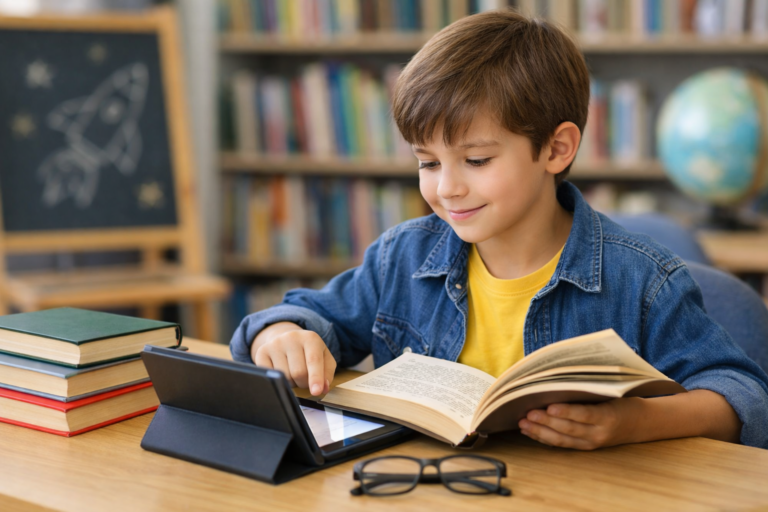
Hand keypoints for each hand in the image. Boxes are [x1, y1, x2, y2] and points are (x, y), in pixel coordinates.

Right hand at [253, 327, 336, 395]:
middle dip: (304, 383)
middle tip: (305, 379)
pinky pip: (270, 375)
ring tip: (293, 373)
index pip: (313, 360)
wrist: (287, 340)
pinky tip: (282, 371)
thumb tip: (323, 388)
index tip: (316, 391)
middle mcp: (291, 337)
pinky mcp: (261, 352)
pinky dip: (278, 380)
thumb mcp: (324, 358)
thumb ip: (327, 373)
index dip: (316, 378)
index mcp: (310, 338)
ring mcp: (275, 344)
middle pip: (298, 372)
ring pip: (284, 376)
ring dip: (291, 383)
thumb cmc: (309, 352)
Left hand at [518, 398, 640, 449]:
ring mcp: (592, 443)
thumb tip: (560, 380)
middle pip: (569, 429)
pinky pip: (563, 444)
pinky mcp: (586, 447)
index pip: (584, 414)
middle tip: (528, 413)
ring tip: (523, 424)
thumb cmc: (624, 401)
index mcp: (608, 416)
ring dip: (541, 432)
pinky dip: (545, 438)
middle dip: (546, 421)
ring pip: (563, 439)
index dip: (566, 412)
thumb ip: (591, 390)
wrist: (642, 423)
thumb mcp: (613, 392)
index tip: (549, 406)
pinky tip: (531, 432)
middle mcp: (599, 433)